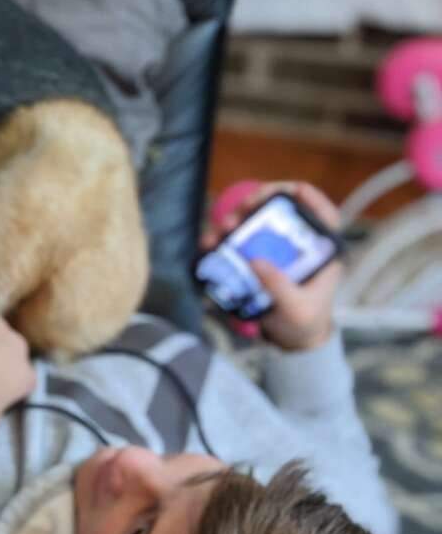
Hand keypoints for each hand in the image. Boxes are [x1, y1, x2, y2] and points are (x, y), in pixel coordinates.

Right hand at [200, 181, 342, 351]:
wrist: (292, 342)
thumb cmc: (304, 324)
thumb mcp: (296, 308)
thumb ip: (279, 286)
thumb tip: (256, 261)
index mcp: (321, 251)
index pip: (323, 213)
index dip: (307, 196)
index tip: (285, 191)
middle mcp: (297, 245)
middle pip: (280, 212)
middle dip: (257, 204)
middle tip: (240, 210)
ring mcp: (275, 253)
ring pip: (254, 225)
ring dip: (234, 221)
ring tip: (220, 231)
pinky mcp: (255, 262)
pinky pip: (237, 245)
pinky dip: (222, 242)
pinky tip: (209, 245)